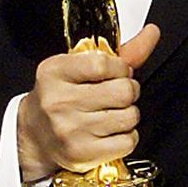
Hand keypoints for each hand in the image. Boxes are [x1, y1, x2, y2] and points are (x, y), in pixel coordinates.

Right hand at [17, 25, 159, 180]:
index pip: (103, 63)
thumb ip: (119, 52)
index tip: (117, 71)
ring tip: (113, 112)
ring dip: (128, 113)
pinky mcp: (82, 154)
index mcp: (54, 72)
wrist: (35, 136)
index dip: (120, 67)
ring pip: (129, 116)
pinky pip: (128, 141)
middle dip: (129, 90)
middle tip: (118, 93)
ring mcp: (70, 131)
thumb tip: (152, 32)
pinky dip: (127, 136)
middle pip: (123, 91)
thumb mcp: (79, 66)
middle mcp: (58, 102)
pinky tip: (111, 131)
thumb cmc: (61, 95)